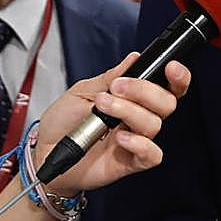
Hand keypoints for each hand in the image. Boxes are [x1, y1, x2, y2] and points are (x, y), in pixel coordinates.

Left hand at [33, 53, 190, 194]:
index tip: (170, 67)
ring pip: (154, 124)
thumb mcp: (82, 91)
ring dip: (128, 111)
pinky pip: (152, 154)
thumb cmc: (62, 123)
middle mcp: (139, 118)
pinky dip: (139, 143)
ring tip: (102, 108)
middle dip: (144, 91)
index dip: (177, 77)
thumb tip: (134, 58)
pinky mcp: (131, 162)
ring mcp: (136, 140)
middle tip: (116, 87)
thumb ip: (109, 77)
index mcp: (133, 99)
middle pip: (166, 103)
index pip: (167, 87)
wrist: (43, 151)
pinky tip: (119, 137)